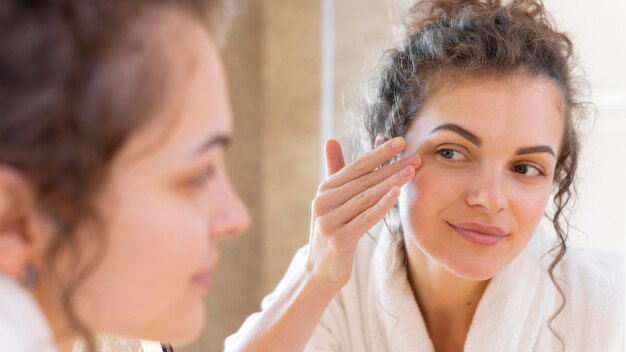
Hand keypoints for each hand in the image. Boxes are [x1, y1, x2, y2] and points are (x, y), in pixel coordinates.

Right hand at [305, 137, 420, 289]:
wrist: (321, 270)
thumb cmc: (334, 231)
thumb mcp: (333, 201)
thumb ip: (336, 171)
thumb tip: (332, 139)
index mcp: (325, 189)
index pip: (356, 166)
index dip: (379, 153)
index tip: (401, 141)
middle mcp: (324, 202)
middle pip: (364, 180)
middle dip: (392, 167)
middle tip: (415, 157)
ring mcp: (329, 221)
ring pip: (367, 198)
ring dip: (391, 182)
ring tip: (412, 171)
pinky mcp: (339, 240)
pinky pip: (365, 219)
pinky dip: (382, 205)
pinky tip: (397, 194)